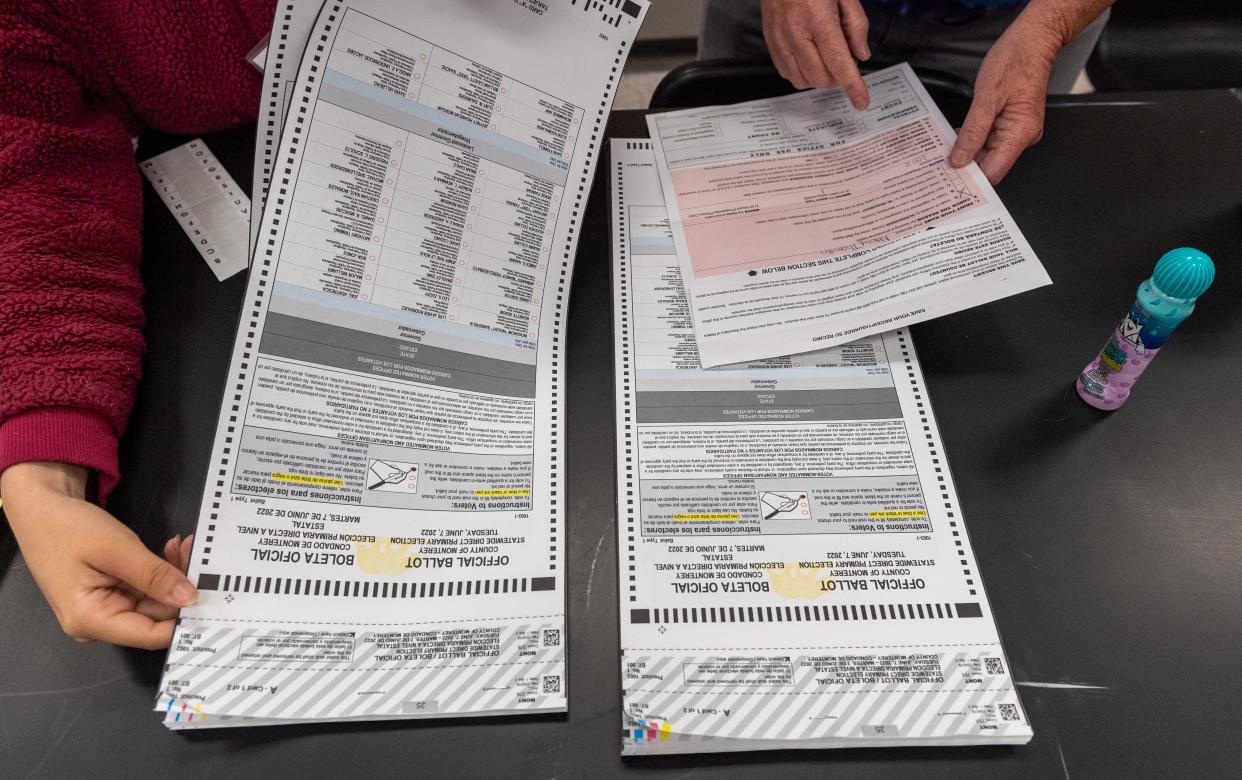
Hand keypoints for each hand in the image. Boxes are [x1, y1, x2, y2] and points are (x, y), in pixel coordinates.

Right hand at [1, 461, 197, 649]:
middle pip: (155, 616)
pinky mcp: (109, 596)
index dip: (184, 619)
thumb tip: (190, 599)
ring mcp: (103, 610)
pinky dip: (158, 571)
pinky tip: (169, 550)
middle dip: (179, 585)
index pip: (151, 636)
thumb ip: (155, 576)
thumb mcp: (117, 550)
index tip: (212, 596)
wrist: (42, 509)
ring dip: (171, 574)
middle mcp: (97, 624)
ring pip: (154, 601)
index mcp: (91, 620)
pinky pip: (143, 590)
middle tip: (193, 551)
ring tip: (181, 545)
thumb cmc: (69, 528)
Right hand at [761, 0, 871, 108]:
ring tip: (825, 57)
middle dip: (837, 77)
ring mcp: (780, 40)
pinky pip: (787, 73)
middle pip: (821, 78)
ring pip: (803, 80)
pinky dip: (802, 73)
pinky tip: (809, 57)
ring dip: (819, 77)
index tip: (861, 101)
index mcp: (818, 18)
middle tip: (843, 59)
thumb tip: (860, 54)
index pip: (839, 62)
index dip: (853, 86)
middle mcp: (796, 33)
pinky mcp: (770, 43)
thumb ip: (856, 25)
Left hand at [949, 20, 1057, 183]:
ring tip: (945, 148)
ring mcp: (1018, 131)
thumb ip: (973, 131)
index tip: (948, 178)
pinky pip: (991, 139)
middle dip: (966, 165)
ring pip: (989, 153)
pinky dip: (974, 139)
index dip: (972, 178)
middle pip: (991, 164)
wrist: (1032, 42)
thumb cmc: (1015, 62)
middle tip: (939, 164)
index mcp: (1020, 133)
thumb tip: (960, 160)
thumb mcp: (987, 96)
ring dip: (968, 151)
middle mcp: (1022, 136)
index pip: (994, 171)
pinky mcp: (1012, 124)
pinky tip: (958, 136)